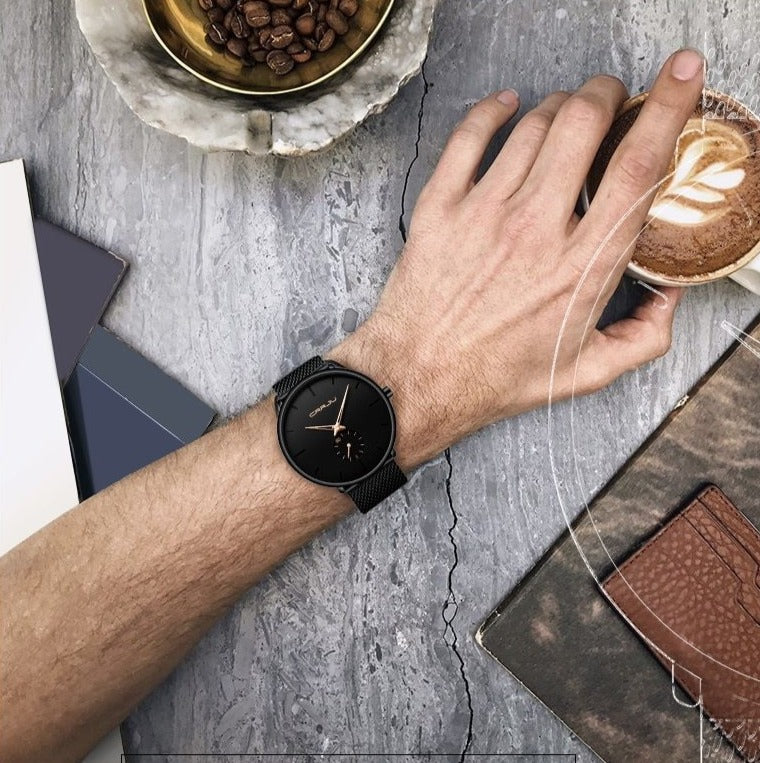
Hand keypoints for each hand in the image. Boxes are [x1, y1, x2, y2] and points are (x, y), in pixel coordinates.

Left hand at [333, 49, 704, 469]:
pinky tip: (504, 105)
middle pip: (582, 123)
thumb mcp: (585, 373)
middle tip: (609, 98)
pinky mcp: (439, 208)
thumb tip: (671, 296)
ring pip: (530, 126)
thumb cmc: (496, 379)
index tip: (678, 79)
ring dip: (556, 105)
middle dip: (605, 94)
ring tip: (562, 113)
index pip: (637, 166)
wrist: (418, 379)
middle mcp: (536, 229)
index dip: (667, 109)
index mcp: (582, 265)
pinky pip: (467, 136)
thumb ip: (643, 337)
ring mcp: (483, 214)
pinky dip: (491, 110)